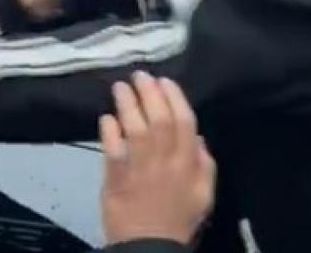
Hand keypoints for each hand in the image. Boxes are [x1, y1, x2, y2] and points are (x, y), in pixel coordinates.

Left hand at [101, 72, 214, 246]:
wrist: (150, 246)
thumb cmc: (177, 219)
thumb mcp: (203, 194)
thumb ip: (203, 164)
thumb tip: (197, 136)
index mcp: (188, 164)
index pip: (184, 121)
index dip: (174, 97)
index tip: (165, 80)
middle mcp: (165, 161)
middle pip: (158, 118)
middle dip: (149, 93)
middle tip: (139, 75)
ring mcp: (139, 168)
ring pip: (135, 128)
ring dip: (127, 104)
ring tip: (119, 87)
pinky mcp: (116, 177)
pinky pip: (112, 148)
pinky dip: (109, 131)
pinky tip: (106, 117)